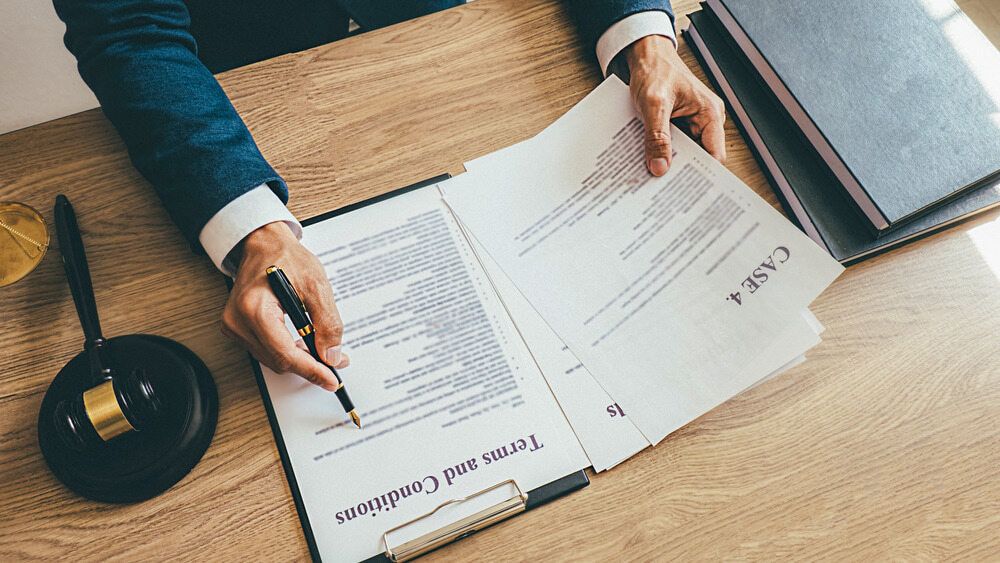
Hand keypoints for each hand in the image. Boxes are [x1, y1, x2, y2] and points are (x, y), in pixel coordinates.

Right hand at [222, 221, 349, 389]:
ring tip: (322, 351)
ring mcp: (234, 326)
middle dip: (309, 365)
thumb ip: (327, 322)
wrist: (265, 244)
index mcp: (254, 308)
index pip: (285, 353)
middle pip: (279, 361)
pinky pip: (266, 351)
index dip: (312, 370)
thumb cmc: (286, 257)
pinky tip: (302, 344)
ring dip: (299, 360)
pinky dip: (286, 352)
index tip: (331, 379)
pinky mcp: (237, 328)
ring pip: (272, 360)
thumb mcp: (317, 285)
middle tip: (336, 363)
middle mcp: (238, 320)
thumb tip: (332, 355)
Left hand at [625, 35, 726, 175]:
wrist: (645, 56)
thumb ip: (657, 136)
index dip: (702, 174)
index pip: (714, 156)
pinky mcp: (676, 126)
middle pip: (697, 158)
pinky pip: (670, 146)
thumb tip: (660, 166)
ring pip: (682, 154)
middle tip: (663, 188)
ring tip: (652, 177)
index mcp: (710, 115)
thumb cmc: (656, 70)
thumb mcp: (654, 104)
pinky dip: (659, 154)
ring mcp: (691, 125)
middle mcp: (705, 121)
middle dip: (681, 172)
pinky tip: (647, 162)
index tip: (686, 190)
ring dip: (668, 163)